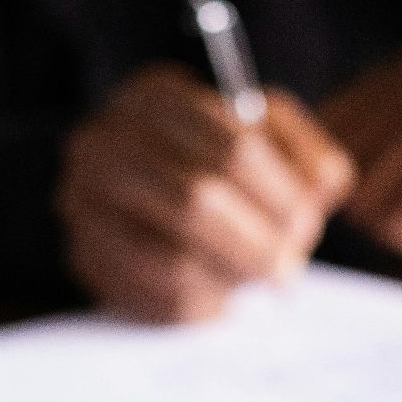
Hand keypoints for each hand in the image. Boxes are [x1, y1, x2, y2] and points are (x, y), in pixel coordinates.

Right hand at [58, 63, 354, 322]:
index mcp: (153, 95)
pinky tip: (222, 296)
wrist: (149, 194)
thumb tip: (320, 187)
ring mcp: (82, 201)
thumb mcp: (269, 136)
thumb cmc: (220, 161)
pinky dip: (202, 305)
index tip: (306, 222)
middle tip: (288, 268)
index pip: (233, 146)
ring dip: (230, 279)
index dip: (280, 194)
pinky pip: (152, 298)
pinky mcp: (83, 256)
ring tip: (258, 281)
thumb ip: (305, 153)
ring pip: (172, 259)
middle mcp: (102, 142)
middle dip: (257, 242)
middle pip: (196, 200)